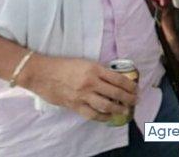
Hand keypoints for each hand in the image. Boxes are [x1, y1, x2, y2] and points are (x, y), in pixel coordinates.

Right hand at [20, 55, 137, 121]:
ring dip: (119, 109)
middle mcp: (91, 82)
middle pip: (116, 93)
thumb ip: (97, 71)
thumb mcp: (82, 62)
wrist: (43, 73)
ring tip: (125, 109)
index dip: (129, 85)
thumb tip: (111, 80)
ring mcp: (83, 95)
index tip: (135, 88)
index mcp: (93, 68)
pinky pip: (94, 114)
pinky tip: (110, 116)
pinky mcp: (76, 106)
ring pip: (107, 105)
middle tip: (135, 100)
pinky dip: (104, 117)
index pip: (117, 78)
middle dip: (129, 98)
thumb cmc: (62, 65)